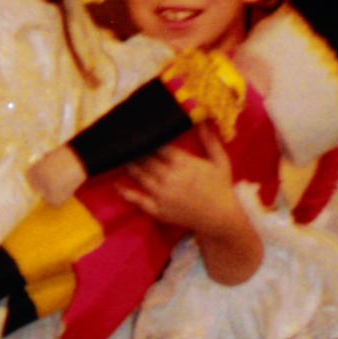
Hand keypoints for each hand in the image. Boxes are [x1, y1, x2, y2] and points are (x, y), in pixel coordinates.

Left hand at [118, 124, 239, 231]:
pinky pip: (138, 199)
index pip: (159, 146)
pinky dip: (125, 192)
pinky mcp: (158, 210)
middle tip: (125, 140)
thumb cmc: (221, 187)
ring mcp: (162, 195)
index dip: (148, 138)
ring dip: (129, 164)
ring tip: (120, 155)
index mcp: (184, 163)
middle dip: (135, 149)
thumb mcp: (220, 161)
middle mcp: (170, 177)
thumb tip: (202, 120)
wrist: (220, 218)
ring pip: (140, 175)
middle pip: (146, 158)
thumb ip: (210, 141)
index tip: (140, 130)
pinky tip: (117, 184)